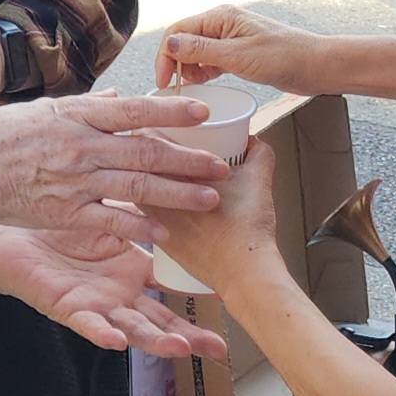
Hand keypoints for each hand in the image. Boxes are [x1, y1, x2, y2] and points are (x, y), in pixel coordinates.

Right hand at [0, 93, 228, 243]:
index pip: (135, 110)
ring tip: (208, 198)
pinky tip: (163, 233)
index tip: (204, 110)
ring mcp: (75, 181)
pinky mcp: (65, 213)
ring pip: (137, 186)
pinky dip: (138, 227)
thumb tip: (118, 97)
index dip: (172, 110)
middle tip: (221, 165)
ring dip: (177, 193)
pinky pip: (110, 221)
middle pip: (147, 150)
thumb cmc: (3, 134)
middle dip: (189, 158)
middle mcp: (82, 146)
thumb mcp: (46, 107)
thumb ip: (87, 105)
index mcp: (79, 115)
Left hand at [0, 227, 230, 359]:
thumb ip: (140, 210)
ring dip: (154, 341)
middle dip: (189, 335)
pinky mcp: (67, 308)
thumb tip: (174, 182)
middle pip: (160, 320)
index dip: (199, 298)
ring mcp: (95, 306)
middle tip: (217, 347)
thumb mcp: (108, 216)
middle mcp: (118, 296)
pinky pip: (86, 325)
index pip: (173, 289)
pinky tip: (116, 341)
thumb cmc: (59, 229)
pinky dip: (102, 334)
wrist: (12, 238)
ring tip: (179, 348)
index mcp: (131, 273)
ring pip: (131, 329)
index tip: (231, 301)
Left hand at [146, 139, 282, 293]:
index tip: (160, 122)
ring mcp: (156, 221)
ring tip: (158, 171)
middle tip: (158, 142)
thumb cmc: (247, 230)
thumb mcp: (259, 180)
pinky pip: (144, 216)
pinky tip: (163, 201)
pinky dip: (151, 204)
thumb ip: (258, 153)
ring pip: (137, 191)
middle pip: (135, 164)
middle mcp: (158, 198)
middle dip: (144, 151)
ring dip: (145, 179)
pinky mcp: (160, 241)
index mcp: (176, 175)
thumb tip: (253, 141)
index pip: (146, 140)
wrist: (243, 273)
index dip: (150, 125)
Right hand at [156, 6, 329, 92]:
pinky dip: (204, 71)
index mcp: (221, 17)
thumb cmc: (284, 57)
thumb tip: (170, 43)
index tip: (164, 80)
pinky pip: (210, 60)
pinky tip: (207, 82)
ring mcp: (230, 38)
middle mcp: (223, 23)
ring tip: (195, 86)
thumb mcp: (237, 56)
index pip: (178, 31)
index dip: (166, 55)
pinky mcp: (238, 52)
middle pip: (184, 40)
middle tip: (178, 87)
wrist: (315, 66)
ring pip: (196, 52)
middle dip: (177, 63)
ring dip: (190, 69)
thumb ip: (201, 50)